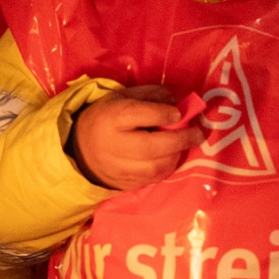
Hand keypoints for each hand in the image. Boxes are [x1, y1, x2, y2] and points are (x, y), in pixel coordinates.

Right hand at [71, 85, 203, 190]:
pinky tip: (171, 157)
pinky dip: (167, 168)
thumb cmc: (106, 118)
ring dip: (176, 156)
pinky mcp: (124, 183)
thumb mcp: (122, 97)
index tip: (179, 113)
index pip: (140, 115)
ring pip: (154, 167)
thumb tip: (175, 101)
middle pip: (151, 147)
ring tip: (184, 146)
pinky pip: (152, 179)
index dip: (163, 114)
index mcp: (112, 118)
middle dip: (179, 140)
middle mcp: (114, 145)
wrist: (81, 151)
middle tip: (197, 134)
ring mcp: (118, 168)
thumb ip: (150, 95)